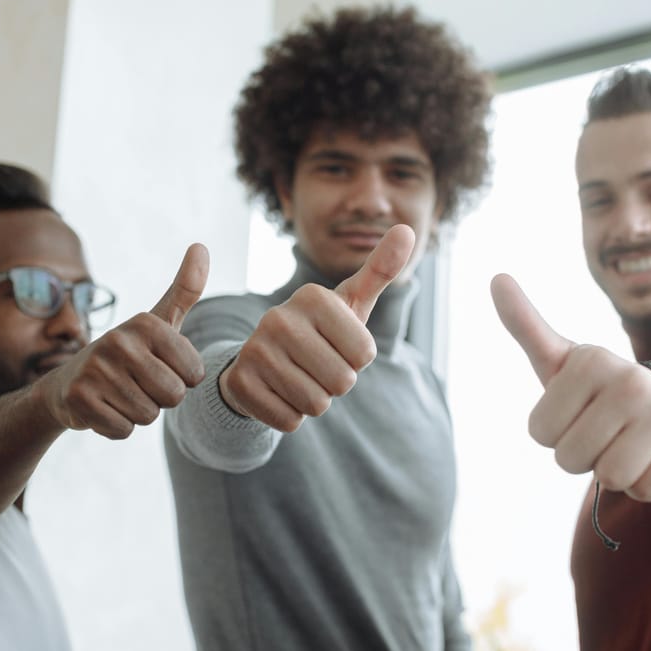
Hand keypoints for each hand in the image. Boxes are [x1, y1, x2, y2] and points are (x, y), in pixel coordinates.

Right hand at [37, 243, 208, 438]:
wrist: (68, 383)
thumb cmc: (129, 352)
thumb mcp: (159, 321)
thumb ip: (185, 289)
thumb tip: (201, 245)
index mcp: (147, 323)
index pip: (194, 375)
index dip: (182, 380)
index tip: (159, 366)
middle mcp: (120, 341)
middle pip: (174, 396)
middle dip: (161, 399)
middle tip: (138, 383)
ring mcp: (96, 370)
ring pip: (148, 415)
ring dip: (139, 412)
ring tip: (120, 393)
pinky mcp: (80, 399)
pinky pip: (123, 430)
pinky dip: (117, 426)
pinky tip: (103, 407)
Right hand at [221, 224, 415, 431]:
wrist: (262, 360)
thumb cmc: (321, 331)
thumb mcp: (351, 302)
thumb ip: (380, 270)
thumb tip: (408, 230)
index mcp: (312, 296)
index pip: (364, 355)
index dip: (357, 360)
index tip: (337, 346)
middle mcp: (278, 318)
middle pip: (342, 381)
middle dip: (337, 383)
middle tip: (318, 366)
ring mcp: (255, 350)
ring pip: (316, 404)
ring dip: (315, 400)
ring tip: (299, 378)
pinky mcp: (241, 383)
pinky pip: (290, 420)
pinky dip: (291, 415)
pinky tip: (280, 392)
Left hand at [490, 273, 650, 500]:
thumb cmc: (599, 389)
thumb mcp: (560, 359)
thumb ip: (525, 325)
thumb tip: (496, 277)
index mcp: (590, 362)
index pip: (539, 432)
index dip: (554, 432)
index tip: (575, 412)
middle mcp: (631, 380)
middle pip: (570, 458)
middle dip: (580, 455)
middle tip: (602, 431)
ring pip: (610, 476)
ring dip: (611, 471)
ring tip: (626, 442)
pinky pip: (645, 490)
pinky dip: (643, 483)